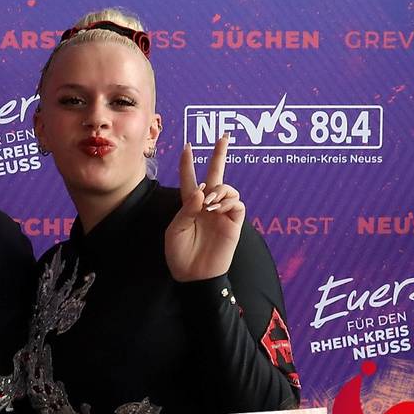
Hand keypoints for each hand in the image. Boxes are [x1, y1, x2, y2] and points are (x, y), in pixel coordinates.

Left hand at [164, 135, 244, 281]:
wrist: (194, 276)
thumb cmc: (180, 254)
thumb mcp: (176, 229)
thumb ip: (187, 208)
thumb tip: (203, 191)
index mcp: (190, 205)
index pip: (190, 179)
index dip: (188, 164)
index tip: (188, 147)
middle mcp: (207, 205)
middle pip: (215, 175)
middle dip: (220, 155)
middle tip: (224, 136)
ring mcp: (222, 213)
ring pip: (227, 188)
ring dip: (218, 190)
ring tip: (209, 203)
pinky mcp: (234, 223)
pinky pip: (237, 203)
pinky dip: (227, 201)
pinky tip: (217, 209)